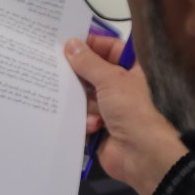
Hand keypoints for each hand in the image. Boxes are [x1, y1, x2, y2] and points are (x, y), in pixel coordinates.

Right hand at [65, 36, 187, 194]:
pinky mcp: (97, 125)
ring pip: (83, 96)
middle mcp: (118, 86)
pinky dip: (86, 121)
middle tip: (56, 67)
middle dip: (77, 75)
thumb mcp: (109, 79)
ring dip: (84, 103)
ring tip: (86, 107)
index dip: (91, 43)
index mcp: (129, 70)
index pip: (109, 48)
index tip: (68, 41)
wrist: (139, 153)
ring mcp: (107, 107)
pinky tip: (94, 126)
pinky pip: (81, 116)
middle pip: (91, 73)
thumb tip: (71, 44)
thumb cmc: (130, 109)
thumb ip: (88, 62)